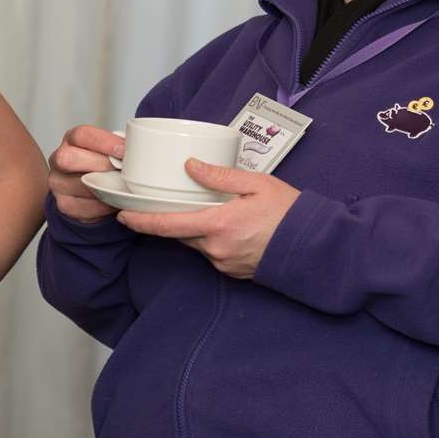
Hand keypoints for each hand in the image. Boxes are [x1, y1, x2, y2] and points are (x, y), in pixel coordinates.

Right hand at [46, 124, 122, 222]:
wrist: (91, 189)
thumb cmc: (104, 164)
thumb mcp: (109, 150)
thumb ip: (119, 147)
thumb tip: (141, 150)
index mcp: (72, 139)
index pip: (81, 135)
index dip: (103, 142)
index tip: (123, 151)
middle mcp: (59, 159)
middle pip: (69, 159)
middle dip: (99, 164)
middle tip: (120, 170)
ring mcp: (58, 182)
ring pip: (76, 185)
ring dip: (102, 188)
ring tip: (121, 188)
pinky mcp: (63, 204)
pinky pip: (81, 206)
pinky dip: (101, 206)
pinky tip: (112, 201)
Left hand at [115, 159, 299, 278]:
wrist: (315, 248)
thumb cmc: (289, 213)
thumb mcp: (256, 184)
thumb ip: (220, 176)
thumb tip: (190, 166)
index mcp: (218, 225)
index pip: (168, 225)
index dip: (141, 221)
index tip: (123, 215)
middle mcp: (216, 249)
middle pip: (178, 234)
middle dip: (168, 221)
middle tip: (159, 204)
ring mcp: (223, 263)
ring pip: (195, 243)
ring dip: (192, 228)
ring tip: (203, 209)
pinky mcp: (232, 271)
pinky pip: (211, 253)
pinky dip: (210, 238)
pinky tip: (223, 225)